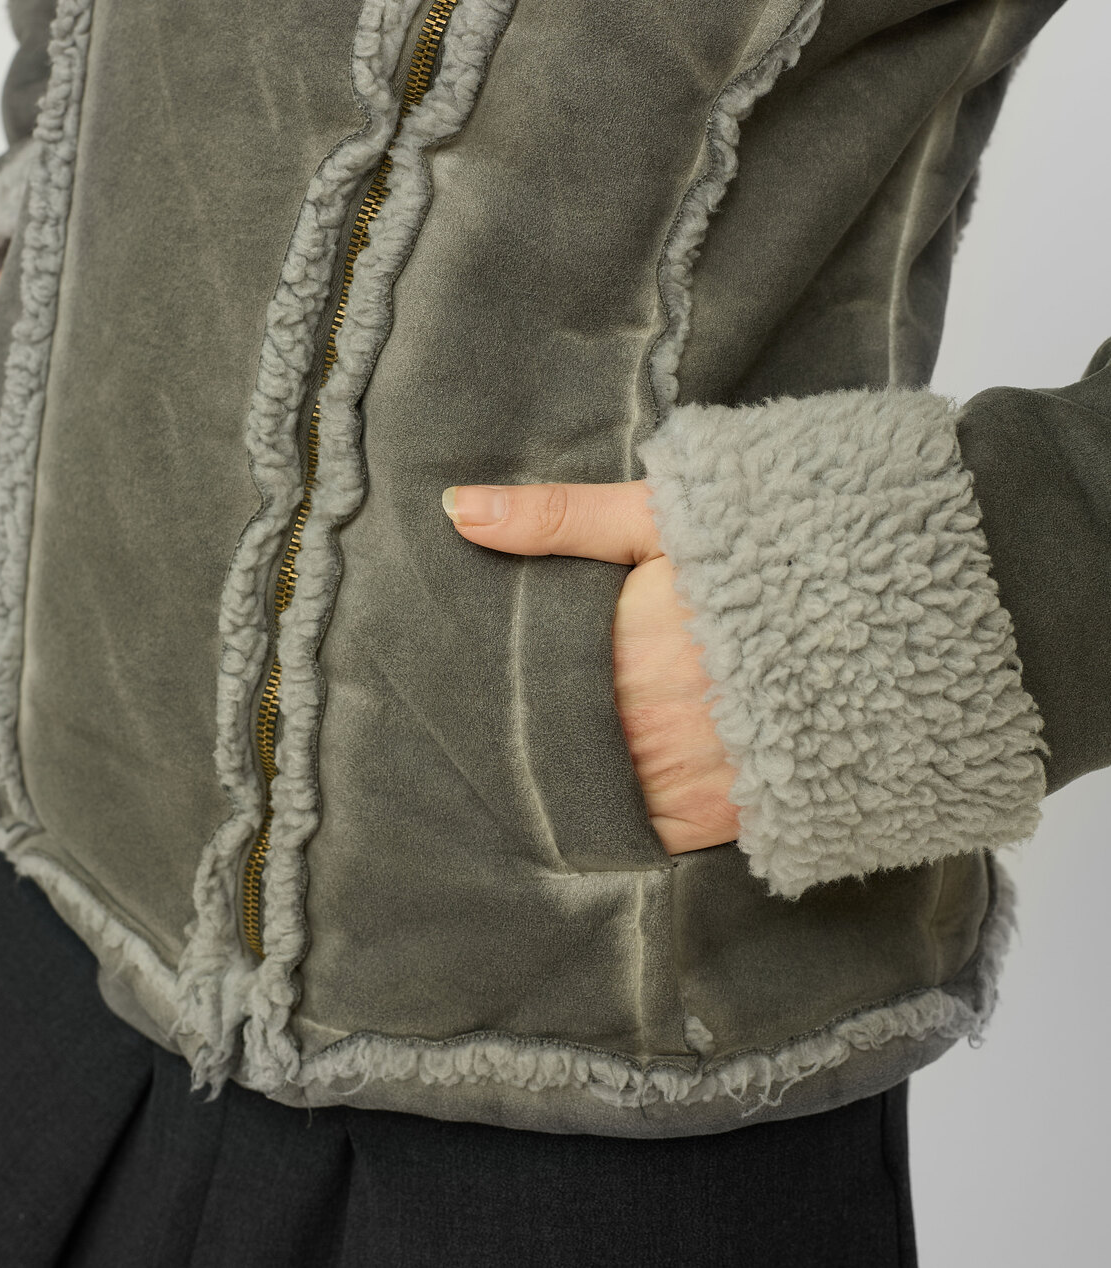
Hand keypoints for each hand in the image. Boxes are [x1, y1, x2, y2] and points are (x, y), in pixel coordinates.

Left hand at [441, 481, 740, 855]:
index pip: (528, 695)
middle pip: (560, 750)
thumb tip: (457, 510)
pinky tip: (632, 784)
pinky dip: (634, 816)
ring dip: (588, 778)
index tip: (495, 688)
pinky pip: (652, 837)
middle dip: (543, 736)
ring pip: (600, 796)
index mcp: (617, 654)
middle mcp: (644, 728)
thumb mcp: (662, 515)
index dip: (511, 692)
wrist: (890, 611)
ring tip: (593, 749)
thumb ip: (559, 516)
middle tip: (534, 721)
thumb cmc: (765, 552)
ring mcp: (689, 780)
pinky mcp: (730, 817)